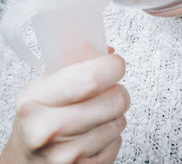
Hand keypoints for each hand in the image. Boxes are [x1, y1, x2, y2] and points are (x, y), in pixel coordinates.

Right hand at [0, 47, 129, 163]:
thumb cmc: (38, 123)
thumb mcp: (44, 90)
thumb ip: (76, 68)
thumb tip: (108, 54)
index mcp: (36, 100)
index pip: (91, 78)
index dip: (113, 67)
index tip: (115, 64)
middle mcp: (49, 128)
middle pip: (116, 100)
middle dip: (118, 92)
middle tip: (107, 92)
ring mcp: (67, 154)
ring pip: (120, 121)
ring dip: (114, 115)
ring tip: (94, 117)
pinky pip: (118, 142)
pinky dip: (111, 136)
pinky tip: (92, 136)